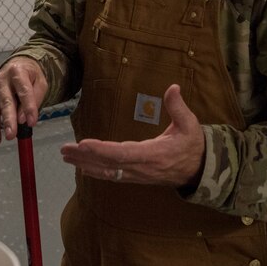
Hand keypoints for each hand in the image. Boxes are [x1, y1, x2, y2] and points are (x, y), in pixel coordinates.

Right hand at [0, 56, 47, 147]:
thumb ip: (35, 99)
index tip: (31, 123)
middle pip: (5, 101)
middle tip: (11, 135)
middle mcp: (2, 80)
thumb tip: (25, 118)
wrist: (16, 66)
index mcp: (17, 72)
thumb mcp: (40, 82)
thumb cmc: (29, 76)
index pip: (24, 91)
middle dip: (8, 120)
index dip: (28, 107)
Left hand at [60, 84, 205, 187]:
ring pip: (108, 172)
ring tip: (66, 156)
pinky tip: (82, 168)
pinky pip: (113, 176)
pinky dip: (96, 172)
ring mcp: (139, 175)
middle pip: (110, 164)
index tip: (84, 144)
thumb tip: (173, 88)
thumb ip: (178, 107)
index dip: (103, 150)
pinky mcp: (136, 177)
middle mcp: (143, 168)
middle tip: (65, 150)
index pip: (124, 153)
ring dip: (86, 164)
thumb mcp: (190, 124)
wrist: (201, 170)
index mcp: (155, 154)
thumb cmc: (193, 144)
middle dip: (86, 157)